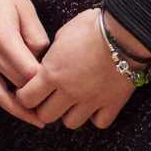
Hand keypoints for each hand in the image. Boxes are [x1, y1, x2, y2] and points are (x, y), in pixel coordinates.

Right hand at [0, 0, 49, 131]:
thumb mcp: (26, 8)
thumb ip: (37, 38)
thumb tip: (43, 61)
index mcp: (4, 41)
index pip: (30, 74)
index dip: (48, 84)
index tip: (65, 88)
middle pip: (16, 88)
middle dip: (38, 102)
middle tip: (60, 110)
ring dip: (16, 112)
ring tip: (36, 122)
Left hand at [12, 6, 145, 131]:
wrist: (125, 33)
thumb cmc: (92, 27)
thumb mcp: (62, 35)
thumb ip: (52, 55)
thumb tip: (49, 63)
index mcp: (51, 73)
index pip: (26, 99)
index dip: (25, 96)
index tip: (29, 91)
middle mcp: (68, 91)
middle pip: (45, 116)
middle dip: (44, 107)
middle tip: (50, 97)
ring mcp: (90, 100)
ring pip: (70, 123)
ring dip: (69, 113)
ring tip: (73, 101)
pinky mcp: (112, 104)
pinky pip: (98, 123)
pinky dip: (95, 116)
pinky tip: (95, 104)